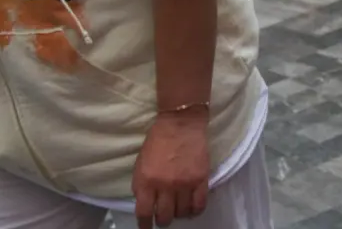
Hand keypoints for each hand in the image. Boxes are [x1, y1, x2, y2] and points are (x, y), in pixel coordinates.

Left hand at [133, 112, 210, 227]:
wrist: (180, 123)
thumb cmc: (157, 141)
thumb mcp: (140, 163)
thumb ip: (141, 185)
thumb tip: (146, 204)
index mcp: (146, 181)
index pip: (144, 213)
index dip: (144, 225)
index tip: (146, 228)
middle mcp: (165, 186)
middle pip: (164, 217)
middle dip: (162, 220)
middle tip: (163, 216)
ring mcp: (184, 184)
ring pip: (182, 213)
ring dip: (178, 214)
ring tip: (178, 208)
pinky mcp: (201, 180)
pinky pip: (199, 205)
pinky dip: (195, 211)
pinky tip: (191, 209)